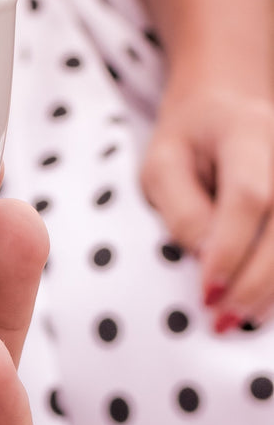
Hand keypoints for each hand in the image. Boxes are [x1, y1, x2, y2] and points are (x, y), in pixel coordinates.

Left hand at [141, 79, 273, 328]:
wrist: (229, 104)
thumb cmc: (188, 138)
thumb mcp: (162, 164)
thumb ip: (182, 209)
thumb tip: (204, 259)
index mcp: (249, 131)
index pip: (249, 195)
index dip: (231, 248)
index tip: (207, 292)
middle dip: (255, 280)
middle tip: (221, 319)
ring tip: (238, 319)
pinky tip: (261, 303)